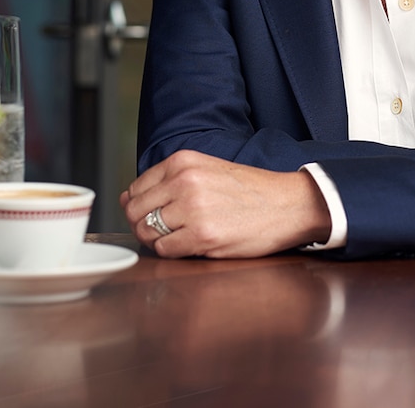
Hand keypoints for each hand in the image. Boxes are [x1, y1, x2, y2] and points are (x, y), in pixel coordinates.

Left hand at [120, 149, 331, 257]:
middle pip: (136, 212)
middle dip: (144, 225)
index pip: (136, 189)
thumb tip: (127, 199)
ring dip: (159, 240)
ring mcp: (193, 209)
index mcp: (183, 162)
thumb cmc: (250, 190)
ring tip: (183, 236)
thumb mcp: (208, 169)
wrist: (287, 203)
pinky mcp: (203, 236)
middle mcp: (184, 182)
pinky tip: (193, 244)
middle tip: (167, 230)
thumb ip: (169, 181)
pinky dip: (174, 252)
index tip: (154, 214)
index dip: (139, 207)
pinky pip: (166, 250)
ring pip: (147, 233)